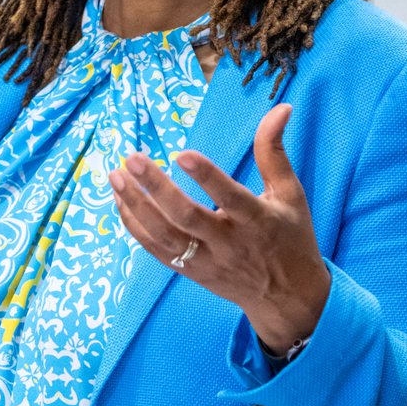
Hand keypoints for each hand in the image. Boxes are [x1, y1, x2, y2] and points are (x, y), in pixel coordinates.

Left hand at [109, 103, 329, 355]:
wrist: (287, 298)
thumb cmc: (291, 237)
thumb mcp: (290, 194)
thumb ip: (274, 151)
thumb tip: (281, 107)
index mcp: (258, 221)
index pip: (231, 198)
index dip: (207, 177)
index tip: (183, 153)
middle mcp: (229, 243)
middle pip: (186, 217)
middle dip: (157, 188)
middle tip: (132, 159)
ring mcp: (206, 260)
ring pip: (164, 235)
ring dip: (136, 206)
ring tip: (116, 175)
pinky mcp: (190, 272)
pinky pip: (155, 249)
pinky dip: (135, 225)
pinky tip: (120, 200)